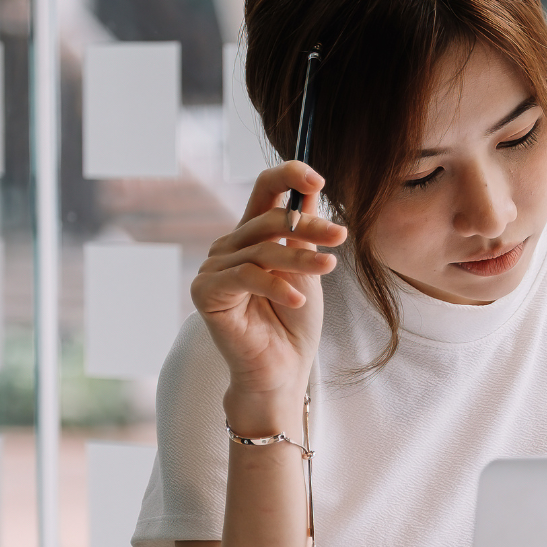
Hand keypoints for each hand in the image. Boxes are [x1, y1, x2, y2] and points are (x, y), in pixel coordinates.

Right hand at [192, 162, 348, 434]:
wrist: (282, 370)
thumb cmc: (294, 325)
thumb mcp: (307, 271)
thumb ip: (304, 232)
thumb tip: (311, 189)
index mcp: (252, 236)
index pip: (264, 190)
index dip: (287, 175)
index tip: (318, 178)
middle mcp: (229, 246)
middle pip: (269, 219)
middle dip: (309, 226)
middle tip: (341, 236)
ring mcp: (214, 268)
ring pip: (262, 249)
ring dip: (300, 258)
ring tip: (329, 267)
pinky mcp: (206, 291)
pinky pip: (245, 276)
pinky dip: (276, 287)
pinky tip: (297, 301)